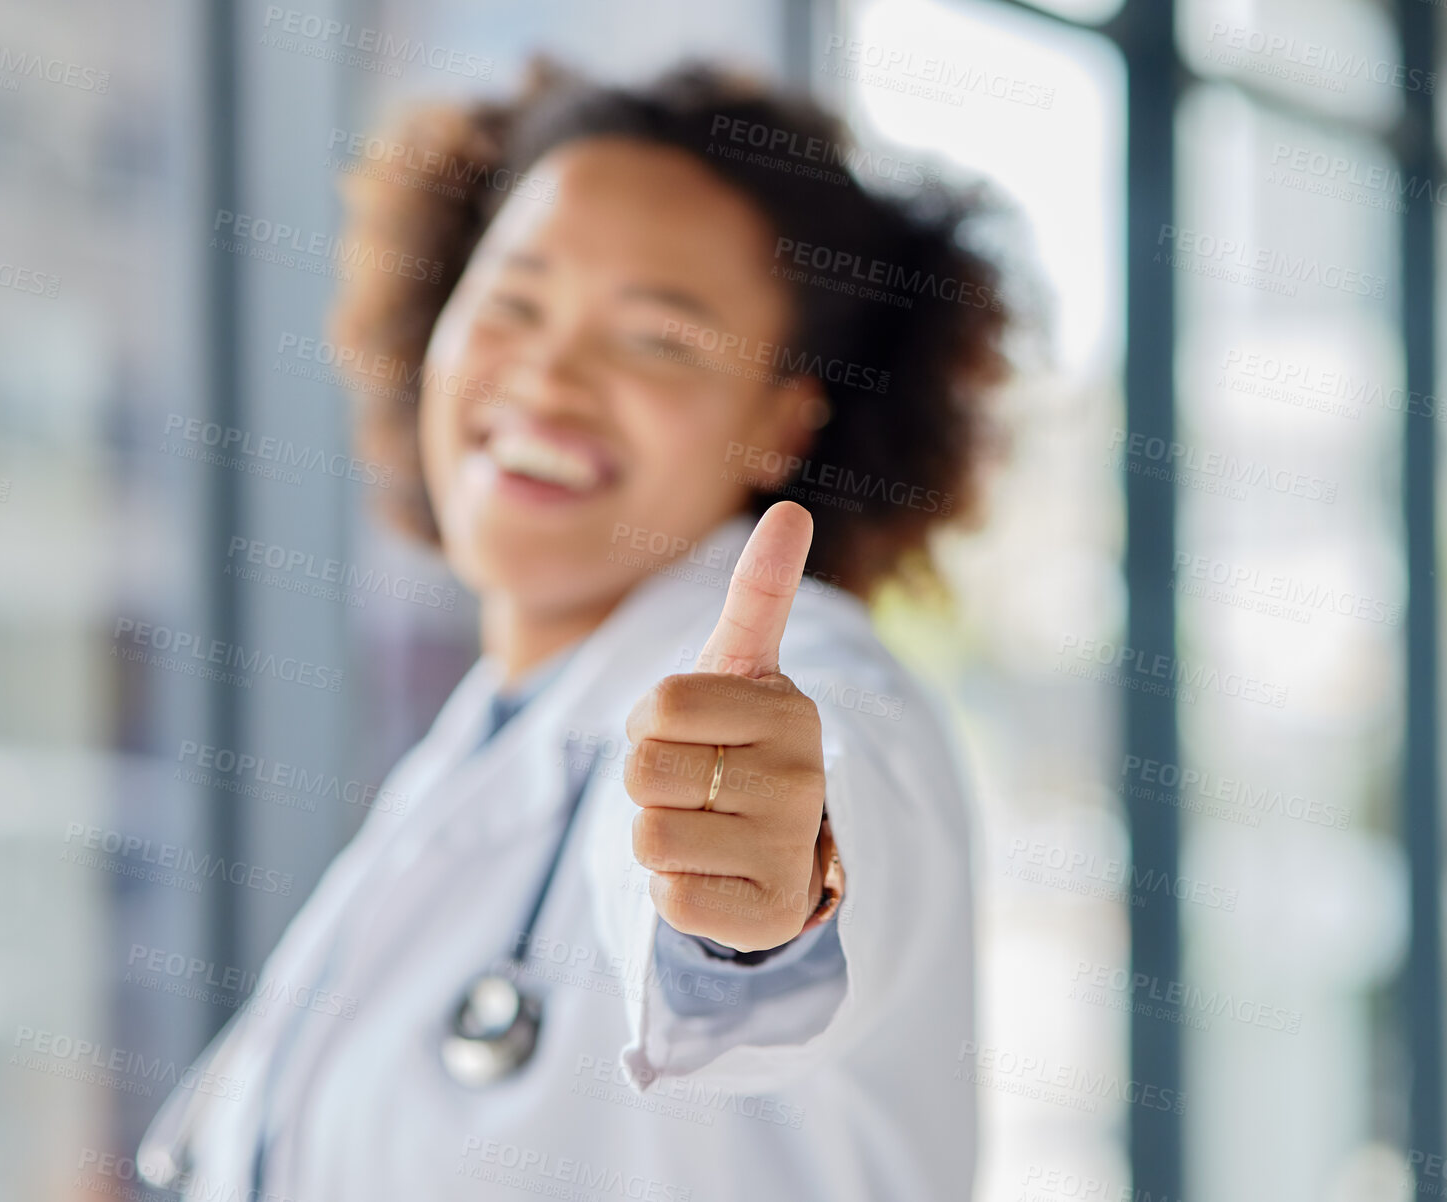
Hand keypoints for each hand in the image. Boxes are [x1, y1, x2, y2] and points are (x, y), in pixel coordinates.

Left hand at [624, 502, 828, 952]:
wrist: (774, 849)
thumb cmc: (739, 743)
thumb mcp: (743, 669)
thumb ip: (760, 592)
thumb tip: (791, 509)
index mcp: (791, 710)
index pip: (661, 704)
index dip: (649, 720)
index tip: (686, 730)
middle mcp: (802, 779)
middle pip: (644, 770)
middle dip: (647, 779)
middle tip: (693, 784)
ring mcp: (788, 849)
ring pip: (649, 836)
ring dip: (656, 834)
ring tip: (703, 828)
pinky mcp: (766, 914)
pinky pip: (669, 899)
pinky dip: (671, 890)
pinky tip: (712, 876)